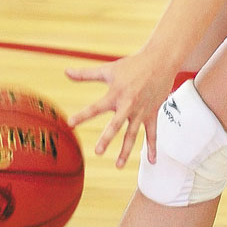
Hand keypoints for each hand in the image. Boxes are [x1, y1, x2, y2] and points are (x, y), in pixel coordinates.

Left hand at [65, 52, 174, 167]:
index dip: (82, 115)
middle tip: (98, 151)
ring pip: (132, 134)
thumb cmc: (132, 64)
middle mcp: (128, 105)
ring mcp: (141, 111)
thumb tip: (65, 72)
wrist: (160, 61)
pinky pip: (152, 133)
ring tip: (118, 165)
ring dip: (126, 151)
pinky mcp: (152, 113)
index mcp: (115, 94)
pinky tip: (152, 161)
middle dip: (107, 138)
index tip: (70, 123)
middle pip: (115, 125)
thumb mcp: (108, 69)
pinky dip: (152, 147)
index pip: (95, 107)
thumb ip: (86, 74)